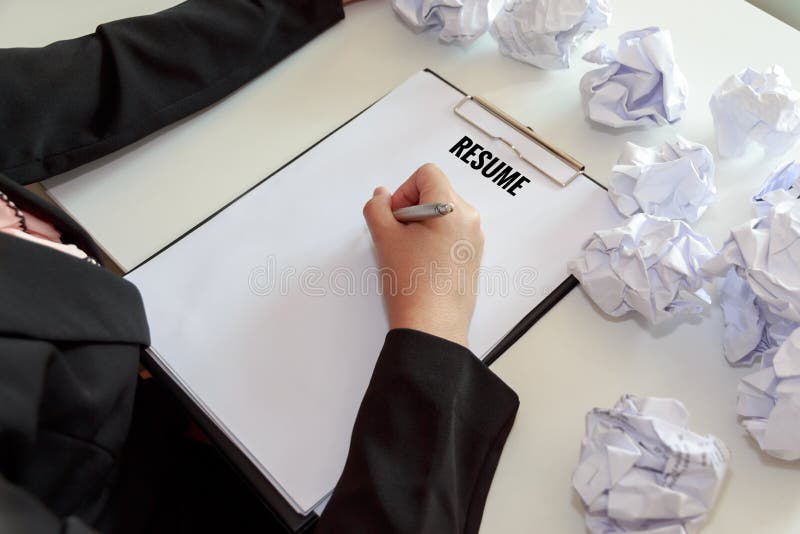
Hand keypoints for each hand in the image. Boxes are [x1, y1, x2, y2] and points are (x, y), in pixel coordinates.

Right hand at [363, 163, 483, 346]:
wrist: (432, 327)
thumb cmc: (414, 285)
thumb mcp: (384, 238)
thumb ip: (377, 208)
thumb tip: (381, 197)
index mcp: (452, 208)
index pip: (427, 174)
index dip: (404, 190)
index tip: (396, 216)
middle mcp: (470, 220)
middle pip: (435, 192)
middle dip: (412, 208)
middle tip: (399, 237)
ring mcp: (474, 240)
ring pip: (442, 215)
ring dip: (421, 225)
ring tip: (409, 254)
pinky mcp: (472, 258)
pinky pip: (450, 234)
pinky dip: (432, 241)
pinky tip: (420, 264)